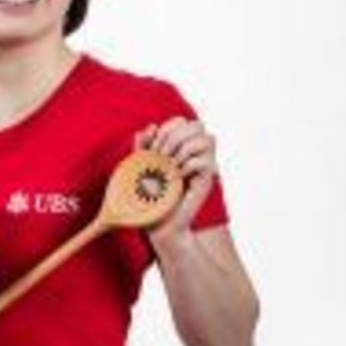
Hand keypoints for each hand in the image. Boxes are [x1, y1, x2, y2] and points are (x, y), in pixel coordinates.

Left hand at [133, 117, 217, 242]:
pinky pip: (205, 160)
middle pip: (197, 124)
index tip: (152, 148)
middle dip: (175, 136)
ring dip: (183, 150)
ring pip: (207, 139)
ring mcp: (202, 165)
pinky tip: (177, 177)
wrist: (157, 225)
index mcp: (178, 147)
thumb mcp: (139, 168)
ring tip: (170, 166)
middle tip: (161, 156)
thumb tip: (150, 127)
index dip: (167, 128)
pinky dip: (188, 166)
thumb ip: (142, 146)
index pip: (182, 120)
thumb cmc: (148, 198)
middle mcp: (194, 153)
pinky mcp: (207, 180)